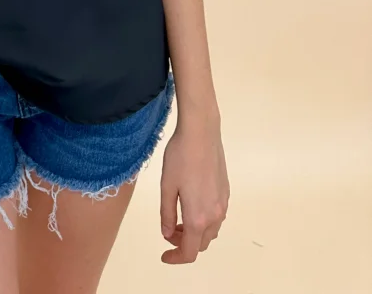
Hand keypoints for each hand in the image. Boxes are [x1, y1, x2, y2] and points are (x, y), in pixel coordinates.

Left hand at [159, 118, 228, 263]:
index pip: (189, 251)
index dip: (175, 258)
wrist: (201, 133)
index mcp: (197, 217)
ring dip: (194, 232)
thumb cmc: (180, 157)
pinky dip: (203, 220)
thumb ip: (166, 213)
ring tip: (177, 218)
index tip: (164, 255)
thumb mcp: (166, 186)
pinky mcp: (226, 192)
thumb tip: (167, 233)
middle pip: (201, 244)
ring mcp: (223, 204)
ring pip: (210, 232)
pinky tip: (190, 204)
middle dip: (184, 243)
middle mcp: (214, 215)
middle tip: (167, 230)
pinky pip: (216, 217)